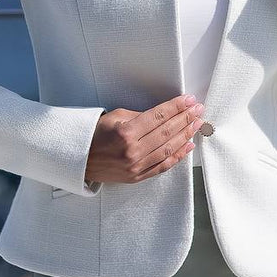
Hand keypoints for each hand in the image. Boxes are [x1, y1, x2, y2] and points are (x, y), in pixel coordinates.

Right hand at [85, 93, 205, 186]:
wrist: (79, 160)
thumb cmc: (95, 135)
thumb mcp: (114, 117)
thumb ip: (139, 116)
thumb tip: (164, 115)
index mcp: (125, 132)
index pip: (158, 117)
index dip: (176, 107)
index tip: (189, 100)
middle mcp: (132, 150)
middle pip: (167, 132)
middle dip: (185, 118)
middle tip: (198, 109)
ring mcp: (135, 166)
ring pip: (168, 149)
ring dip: (186, 135)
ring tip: (197, 124)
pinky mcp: (137, 177)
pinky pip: (162, 166)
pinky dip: (178, 156)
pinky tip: (188, 145)